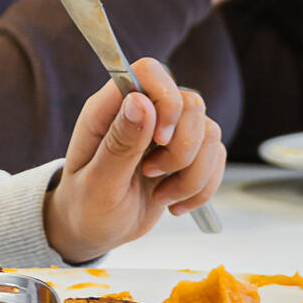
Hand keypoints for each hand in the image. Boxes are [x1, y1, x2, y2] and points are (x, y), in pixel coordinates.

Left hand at [44, 57, 224, 261]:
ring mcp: (166, 132)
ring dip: (192, 175)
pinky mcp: (185, 153)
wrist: (93, 231)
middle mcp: (141, 112)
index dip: (166, 100)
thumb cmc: (85, 206)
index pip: (149, 72)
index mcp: (108, 110)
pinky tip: (174, 204)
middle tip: (150, 174)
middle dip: (182, 149)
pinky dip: (202, 188)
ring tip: (161, 196)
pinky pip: (217, 157)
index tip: (161, 140)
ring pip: (210, 132)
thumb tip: (140, 101)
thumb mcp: (98, 183)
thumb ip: (120, 143)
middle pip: (191, 102)